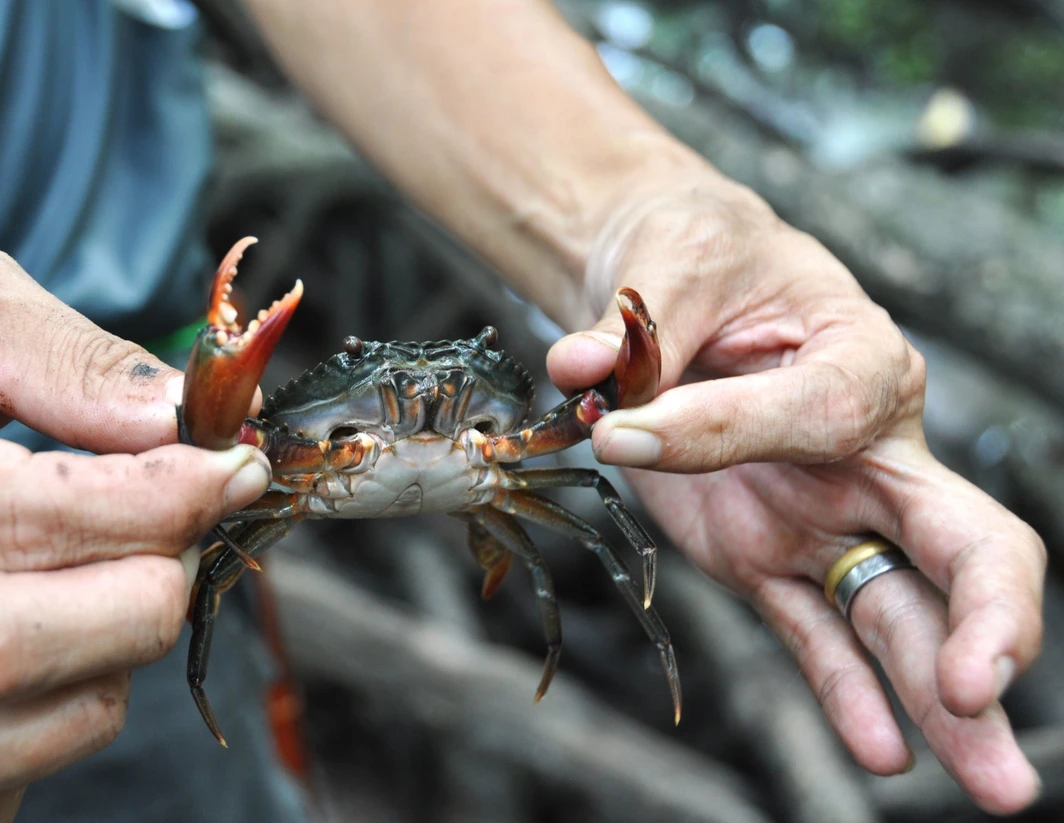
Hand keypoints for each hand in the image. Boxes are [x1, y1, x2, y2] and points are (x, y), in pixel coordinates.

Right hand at [0, 248, 269, 820]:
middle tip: (185, 542)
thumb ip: (77, 361)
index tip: (233, 471)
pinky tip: (62, 707)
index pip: (29, 515)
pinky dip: (8, 780)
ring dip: (90, 689)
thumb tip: (186, 421)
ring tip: (120, 603)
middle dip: (139, 600)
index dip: (161, 502)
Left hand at [547, 176, 1045, 813]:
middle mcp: (870, 453)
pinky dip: (846, 691)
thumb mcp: (675, 262)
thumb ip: (636, 324)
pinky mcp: (771, 556)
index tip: (621, 432)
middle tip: (983, 685)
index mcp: (861, 360)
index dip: (723, 430)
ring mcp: (827, 516)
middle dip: (986, 616)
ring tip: (993, 786)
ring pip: (898, 612)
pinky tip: (881, 752)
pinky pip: (817, 631)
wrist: (680, 285)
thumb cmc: (700, 258)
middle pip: (958, 541)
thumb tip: (582, 368)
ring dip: (937, 696)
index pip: (821, 415)